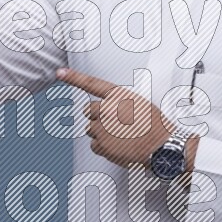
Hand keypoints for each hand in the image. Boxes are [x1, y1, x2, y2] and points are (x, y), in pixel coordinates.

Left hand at [56, 67, 175, 168]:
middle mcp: (108, 109)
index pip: (92, 84)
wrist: (162, 147)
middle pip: (88, 110)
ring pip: (91, 129)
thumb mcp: (139, 104)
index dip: (73, 77)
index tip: (60, 73)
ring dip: (102, 133)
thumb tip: (105, 110)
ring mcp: (103, 127)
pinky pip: (95, 145)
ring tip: (122, 137)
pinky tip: (119, 147)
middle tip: (115, 124)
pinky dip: (104, 148)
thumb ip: (119, 103)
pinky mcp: (101, 144)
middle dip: (97, 117)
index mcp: (119, 96)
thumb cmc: (155, 126)